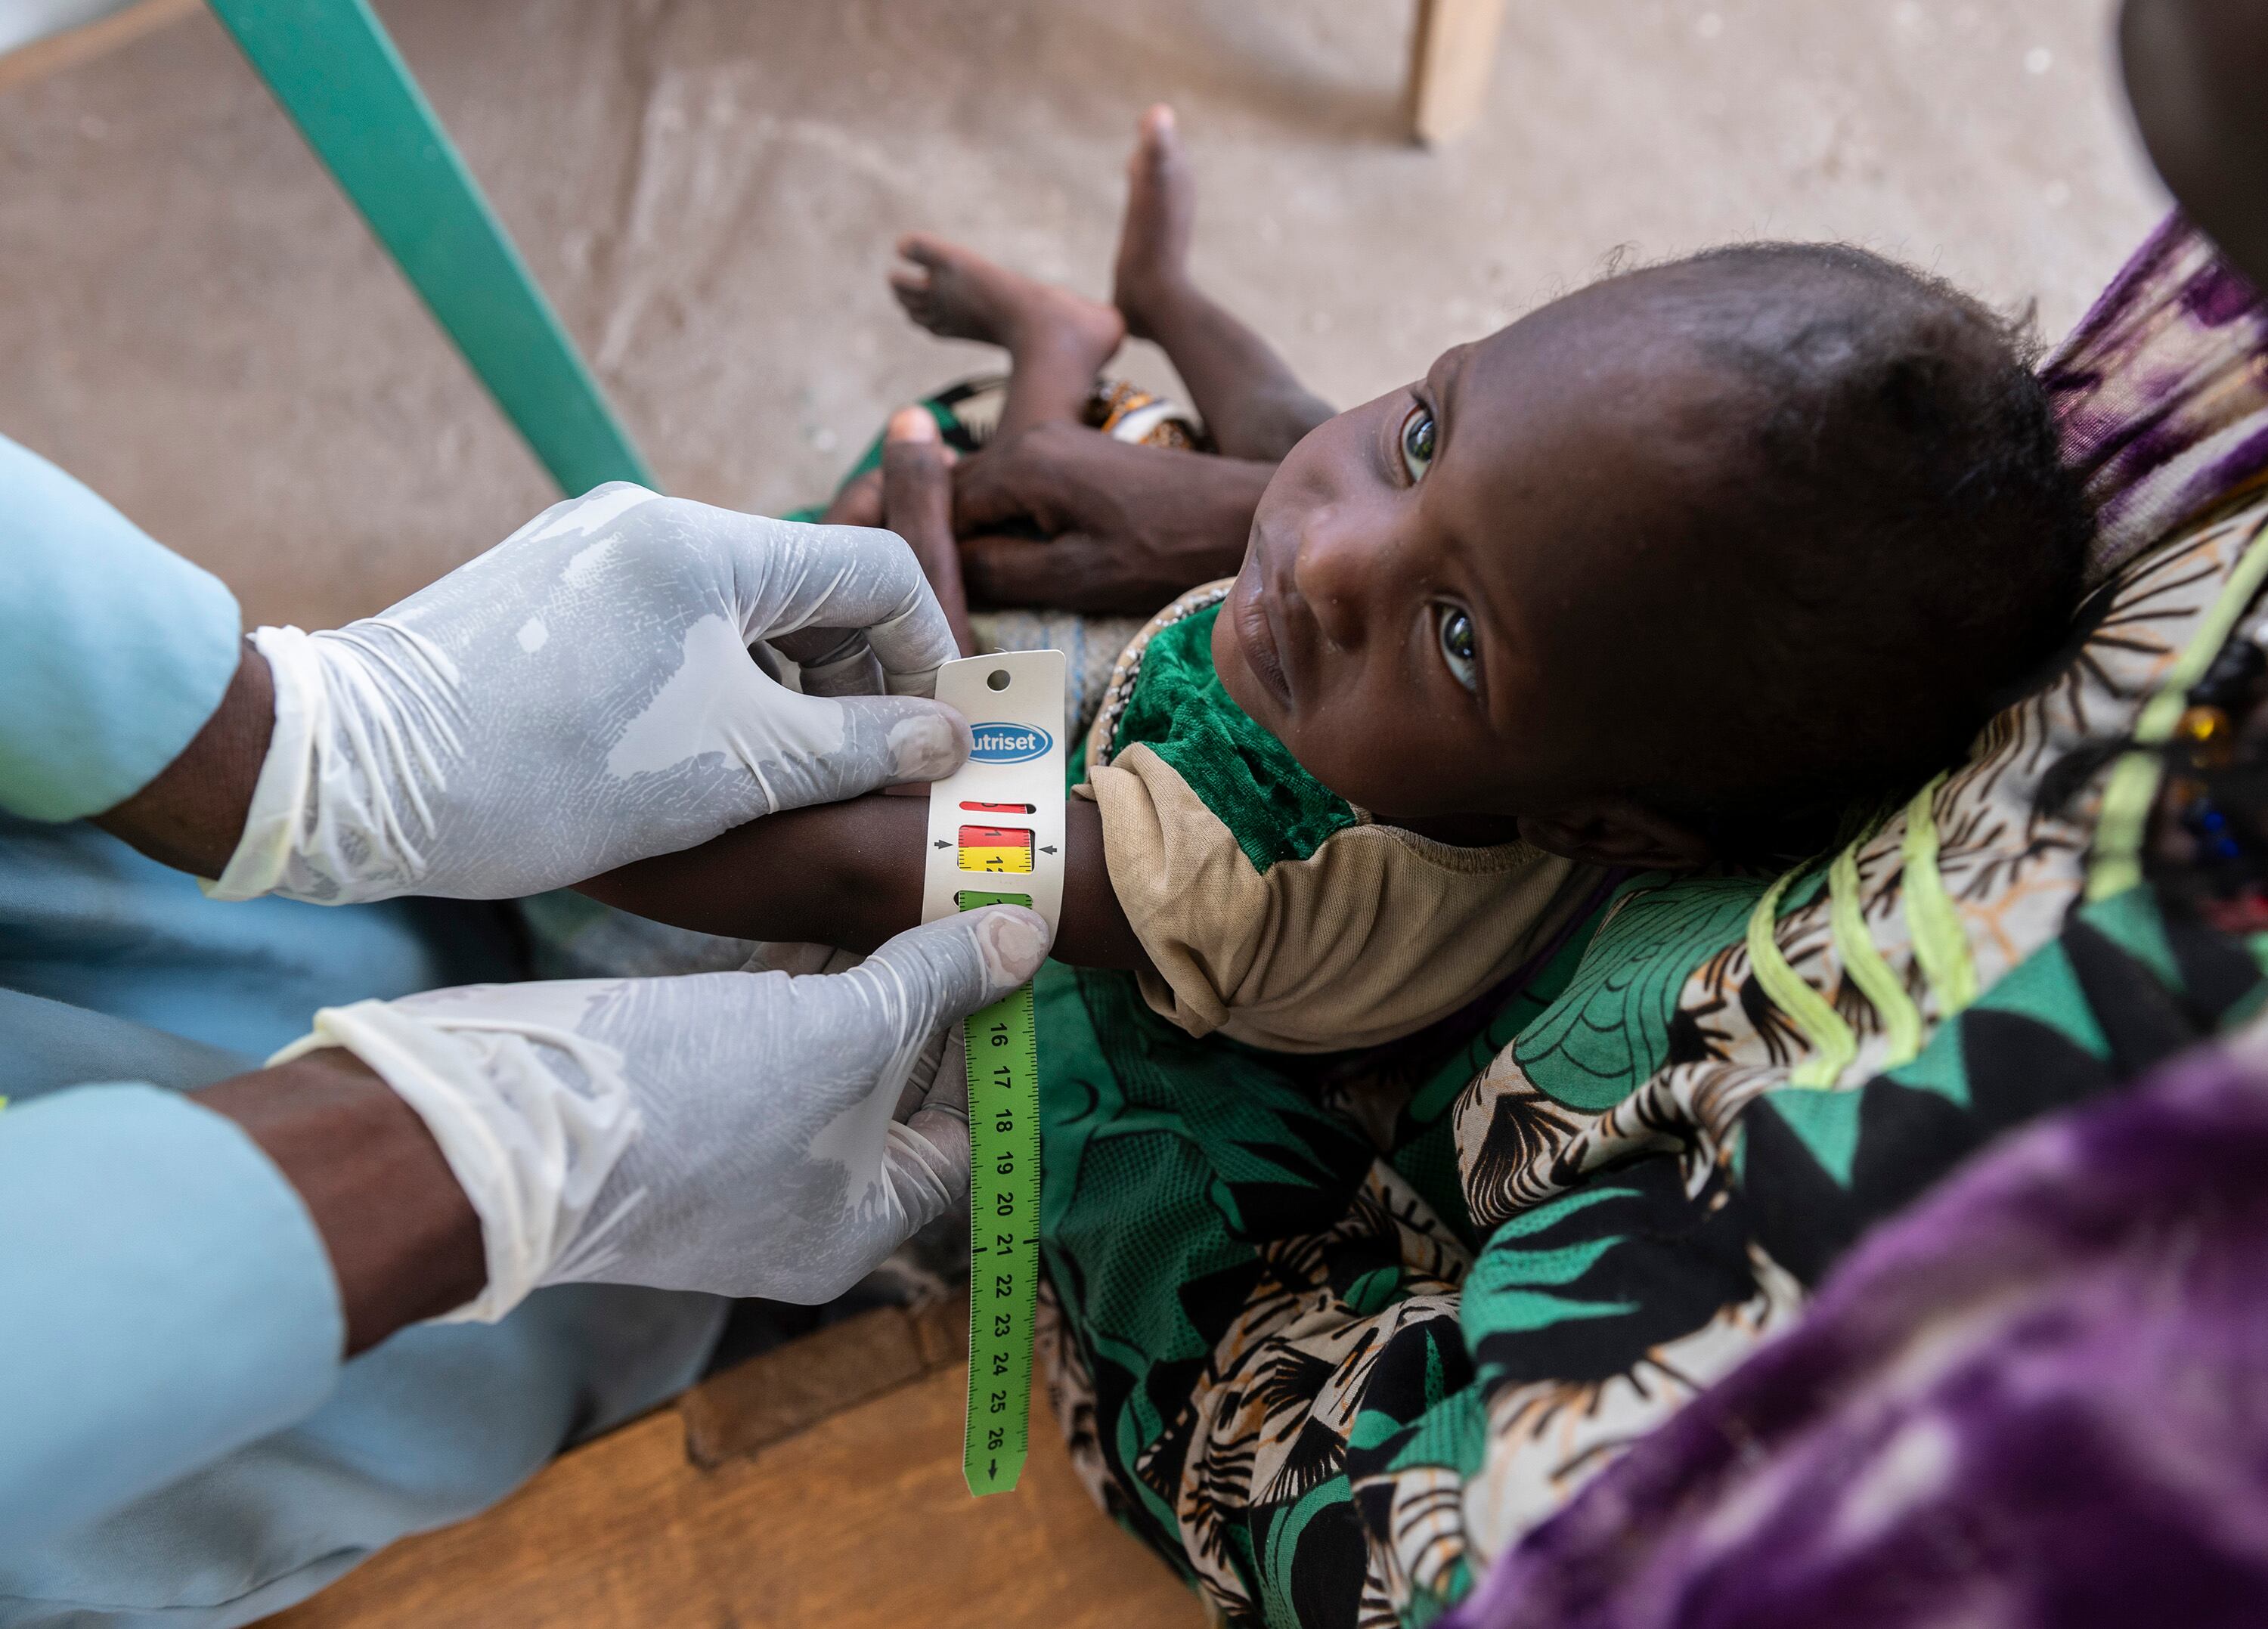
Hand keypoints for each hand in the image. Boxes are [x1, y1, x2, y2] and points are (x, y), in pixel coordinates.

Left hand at [208, 486, 966, 902]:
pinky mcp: (544, 582)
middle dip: (853, 672)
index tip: (936, 731)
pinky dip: (712, 674)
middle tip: (863, 761)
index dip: (927, 655)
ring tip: (779, 767)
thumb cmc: (543, 775)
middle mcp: (648, 519)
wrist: (348, 776)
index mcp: (704, 544)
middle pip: (805, 581)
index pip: (874, 572)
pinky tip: (693, 745)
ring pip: (735, 604)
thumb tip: (945, 737)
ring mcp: (589, 543)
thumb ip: (856, 748)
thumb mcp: (730, 770)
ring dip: (783, 680)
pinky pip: (667, 616)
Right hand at [275, 904, 1051, 1312]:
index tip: (1003, 960)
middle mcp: (795, 1214)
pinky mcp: (666, 1119)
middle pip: (890, 1100)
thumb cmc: (696, 1097)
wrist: (500, 1119)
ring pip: (818, 1069)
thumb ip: (937, 980)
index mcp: (854, 1227)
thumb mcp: (846, 1029)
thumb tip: (1024, 937)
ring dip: (850, 991)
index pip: (959, 1140)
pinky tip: (796, 925)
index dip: (986, 1048)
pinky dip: (780, 998)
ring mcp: (724, 1171)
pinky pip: (751, 1057)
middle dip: (920, 1007)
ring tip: (885, 897)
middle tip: (954, 907)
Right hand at [951, 421, 1270, 612]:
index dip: (926, 557)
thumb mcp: (1073, 576)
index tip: (931, 604)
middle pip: (953, 495)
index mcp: (1020, 463)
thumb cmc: (1165, 553)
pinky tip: (1020, 564)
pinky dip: (1007, 526)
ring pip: (984, 494)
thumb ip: (997, 570)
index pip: (934, 508)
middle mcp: (1028, 439)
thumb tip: (940, 570)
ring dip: (978, 538)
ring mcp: (1053, 443)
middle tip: (952, 603)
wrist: (1241, 516)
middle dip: (946, 544)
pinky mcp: (1076, 458)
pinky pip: (1016, 491)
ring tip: (983, 590)